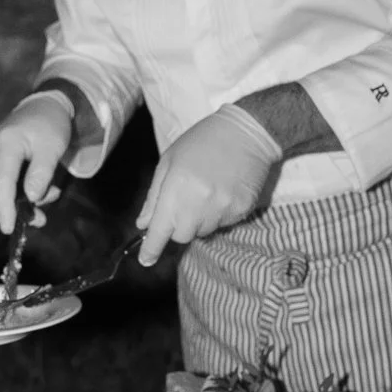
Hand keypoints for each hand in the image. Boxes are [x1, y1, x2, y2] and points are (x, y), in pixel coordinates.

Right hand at [0, 92, 73, 234]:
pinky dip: (17, 187)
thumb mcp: (53, 148)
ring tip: (49, 191)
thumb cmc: (51, 125)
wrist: (45, 105)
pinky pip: (1, 178)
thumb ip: (42, 173)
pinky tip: (35, 182)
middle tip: (42, 218)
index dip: (5, 208)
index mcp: (8, 143)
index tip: (9, 229)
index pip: (3, 181)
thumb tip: (30, 198)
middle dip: (19, 206)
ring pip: (1, 185)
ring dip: (22, 196)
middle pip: (0, 187)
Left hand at [136, 106, 280, 264]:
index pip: (161, 229)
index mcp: (177, 187)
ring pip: (203, 231)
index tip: (146, 260)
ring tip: (207, 191)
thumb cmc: (202, 141)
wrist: (247, 132)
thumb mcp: (169, 161)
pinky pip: (224, 224)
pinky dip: (219, 214)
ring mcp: (223, 208)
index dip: (151, 248)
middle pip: (182, 236)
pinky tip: (223, 191)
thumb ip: (155, 196)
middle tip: (184, 203)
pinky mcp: (242, 210)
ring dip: (200, 220)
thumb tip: (144, 224)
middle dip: (178, 226)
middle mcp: (200, 202)